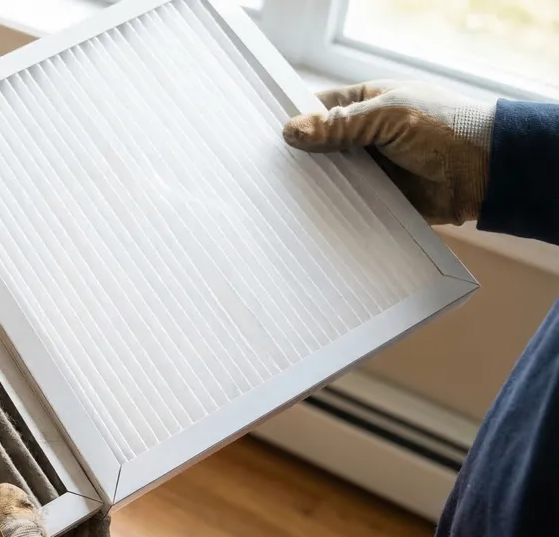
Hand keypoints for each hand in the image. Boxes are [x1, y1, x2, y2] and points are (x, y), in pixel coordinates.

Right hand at [283, 81, 494, 225]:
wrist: (487, 171)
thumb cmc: (444, 128)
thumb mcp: (387, 116)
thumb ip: (338, 125)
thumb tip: (289, 131)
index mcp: (366, 104)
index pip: (318, 109)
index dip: (294, 121)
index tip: (264, 137)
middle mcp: (365, 136)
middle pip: (319, 147)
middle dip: (298, 158)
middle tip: (265, 173)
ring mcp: (372, 168)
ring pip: (331, 177)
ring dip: (314, 186)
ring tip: (277, 199)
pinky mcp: (379, 198)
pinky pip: (349, 204)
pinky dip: (333, 210)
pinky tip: (307, 218)